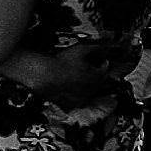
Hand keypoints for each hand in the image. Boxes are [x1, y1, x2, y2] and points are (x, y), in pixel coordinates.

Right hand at [6, 40, 133, 107]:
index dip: (101, 62)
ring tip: (76, 76)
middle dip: (94, 74)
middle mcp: (91, 90)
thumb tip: (107, 46)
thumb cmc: (60, 63)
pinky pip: (78, 100)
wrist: (42, 75)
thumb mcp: (80, 50)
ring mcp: (81, 98)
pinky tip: (69, 86)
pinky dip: (77, 94)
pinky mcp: (70, 104)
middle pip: (98, 81)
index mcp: (96, 77)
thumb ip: (97, 48)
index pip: (104, 69)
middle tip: (85, 67)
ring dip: (86, 84)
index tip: (96, 60)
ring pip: (89, 91)